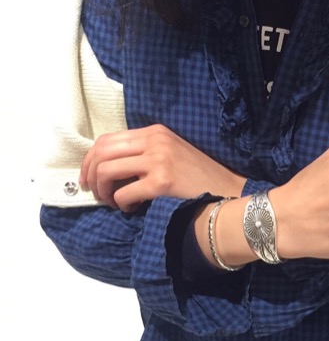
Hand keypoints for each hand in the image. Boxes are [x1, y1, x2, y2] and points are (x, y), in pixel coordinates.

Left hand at [79, 124, 245, 211]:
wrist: (228, 191)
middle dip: (90, 174)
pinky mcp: (162, 182)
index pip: (108, 139)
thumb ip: (145, 152)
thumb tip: (109, 167)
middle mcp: (155, 141)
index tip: (88, 176)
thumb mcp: (172, 154)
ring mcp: (159, 160)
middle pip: (102, 152)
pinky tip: (131, 208)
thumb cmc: (199, 177)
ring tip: (112, 202)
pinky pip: (124, 193)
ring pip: (107, 171)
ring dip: (103, 190)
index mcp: (155, 132)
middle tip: (94, 192)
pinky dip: (121, 204)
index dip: (90, 159)